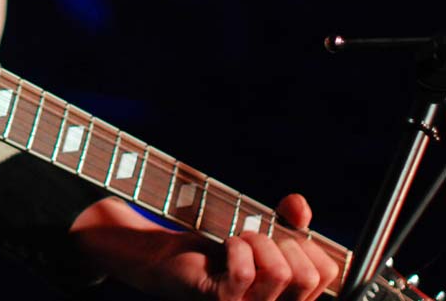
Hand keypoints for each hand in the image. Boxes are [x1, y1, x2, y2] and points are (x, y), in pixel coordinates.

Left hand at [71, 195, 338, 300]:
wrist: (169, 259)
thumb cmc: (218, 250)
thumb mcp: (263, 233)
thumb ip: (289, 219)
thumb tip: (299, 206)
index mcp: (292, 298)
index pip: (328, 274)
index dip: (309, 244)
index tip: (284, 236)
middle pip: (308, 276)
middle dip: (283, 243)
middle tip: (255, 238)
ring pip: (279, 273)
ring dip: (256, 242)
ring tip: (238, 241)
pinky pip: (244, 273)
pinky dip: (235, 248)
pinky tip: (224, 247)